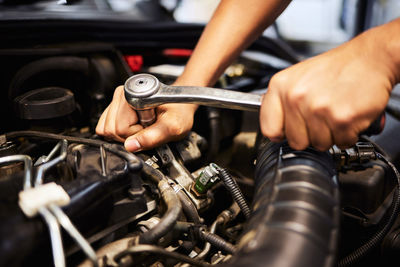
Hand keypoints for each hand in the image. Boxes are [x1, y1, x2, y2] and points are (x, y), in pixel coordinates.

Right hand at [96, 85, 196, 151]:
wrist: (180, 106)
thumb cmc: (178, 113)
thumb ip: (152, 137)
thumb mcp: (172, 127)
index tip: (149, 128)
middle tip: (146, 129)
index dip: (135, 135)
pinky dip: (120, 133)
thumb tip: (130, 146)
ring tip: (141, 127)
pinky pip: (106, 128)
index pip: (119, 128)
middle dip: (128, 135)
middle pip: (110, 129)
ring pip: (105, 129)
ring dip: (124, 134)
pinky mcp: (115, 109)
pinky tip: (135, 127)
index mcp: (134, 95)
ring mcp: (117, 101)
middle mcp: (122, 95)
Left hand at [260, 30, 394, 150]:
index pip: (269, 129)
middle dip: (310, 135)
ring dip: (331, 135)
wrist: (371, 57)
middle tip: (321, 117)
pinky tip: (348, 116)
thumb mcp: (297, 78)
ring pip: (319, 145)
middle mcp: (296, 97)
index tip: (291, 130)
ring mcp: (318, 108)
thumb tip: (273, 128)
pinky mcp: (341, 118)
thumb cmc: (336, 68)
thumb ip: (281, 102)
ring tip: (335, 113)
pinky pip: (341, 143)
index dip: (283, 134)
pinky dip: (348, 135)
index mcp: (280, 86)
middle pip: (295, 142)